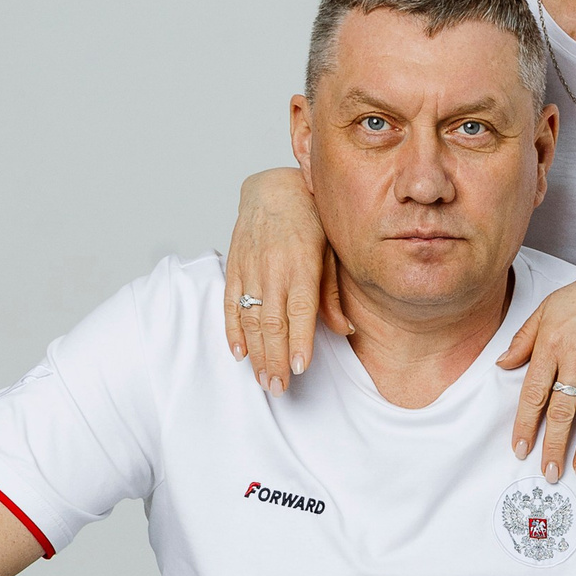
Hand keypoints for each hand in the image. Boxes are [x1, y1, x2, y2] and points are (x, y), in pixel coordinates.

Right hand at [223, 169, 350, 392]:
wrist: (274, 188)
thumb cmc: (310, 219)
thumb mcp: (332, 250)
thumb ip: (333, 292)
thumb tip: (345, 329)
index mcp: (302, 264)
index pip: (299, 309)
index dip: (299, 340)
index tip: (299, 367)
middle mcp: (273, 268)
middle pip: (272, 322)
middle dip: (275, 358)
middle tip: (278, 387)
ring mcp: (250, 269)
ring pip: (250, 318)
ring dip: (256, 353)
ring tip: (263, 380)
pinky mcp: (234, 267)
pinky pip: (230, 303)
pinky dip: (232, 330)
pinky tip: (239, 353)